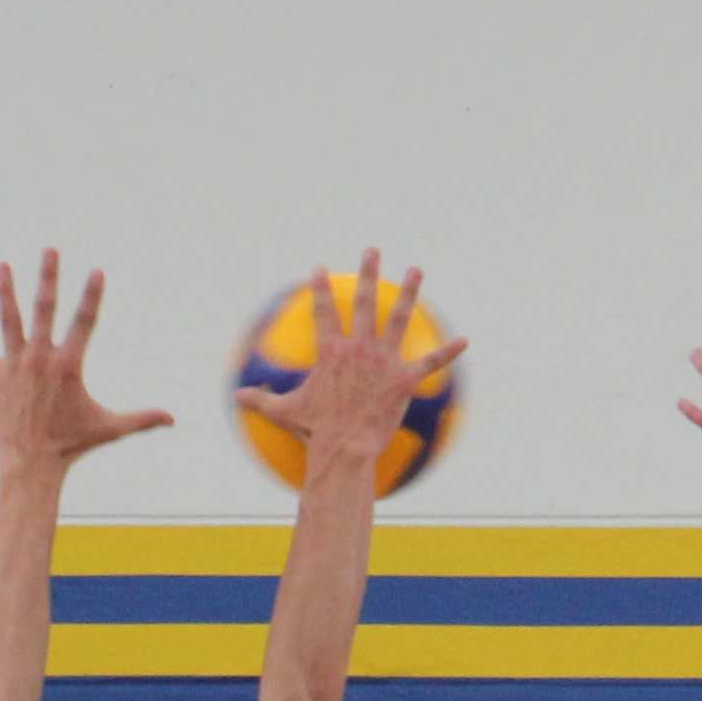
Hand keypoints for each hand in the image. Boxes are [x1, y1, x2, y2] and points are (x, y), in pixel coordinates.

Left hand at [0, 251, 174, 485]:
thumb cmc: (72, 446)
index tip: (97, 271)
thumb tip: (174, 419)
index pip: (85, 322)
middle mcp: (40, 357)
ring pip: (9, 320)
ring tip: (2, 265)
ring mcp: (15, 365)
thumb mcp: (110, 429)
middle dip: (48, 277)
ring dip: (5, 291)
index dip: (92, 296)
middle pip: (44, 308)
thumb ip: (142, 419)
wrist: (31, 462)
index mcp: (68, 364)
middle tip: (50, 249)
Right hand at [240, 249, 462, 483]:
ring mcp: (383, 361)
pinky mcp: (404, 379)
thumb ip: (260, 401)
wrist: (345, 448)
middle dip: (367, 273)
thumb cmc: (314, 432)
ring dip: (409, 292)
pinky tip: (465, 341)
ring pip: (399, 318)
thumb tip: (236, 397)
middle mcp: (358, 348)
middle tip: (371, 251)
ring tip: (416, 270)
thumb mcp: (284, 412)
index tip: (318, 269)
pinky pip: (430, 362)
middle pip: (363, 302)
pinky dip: (449, 352)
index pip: (323, 312)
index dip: (318, 289)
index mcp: (331, 352)